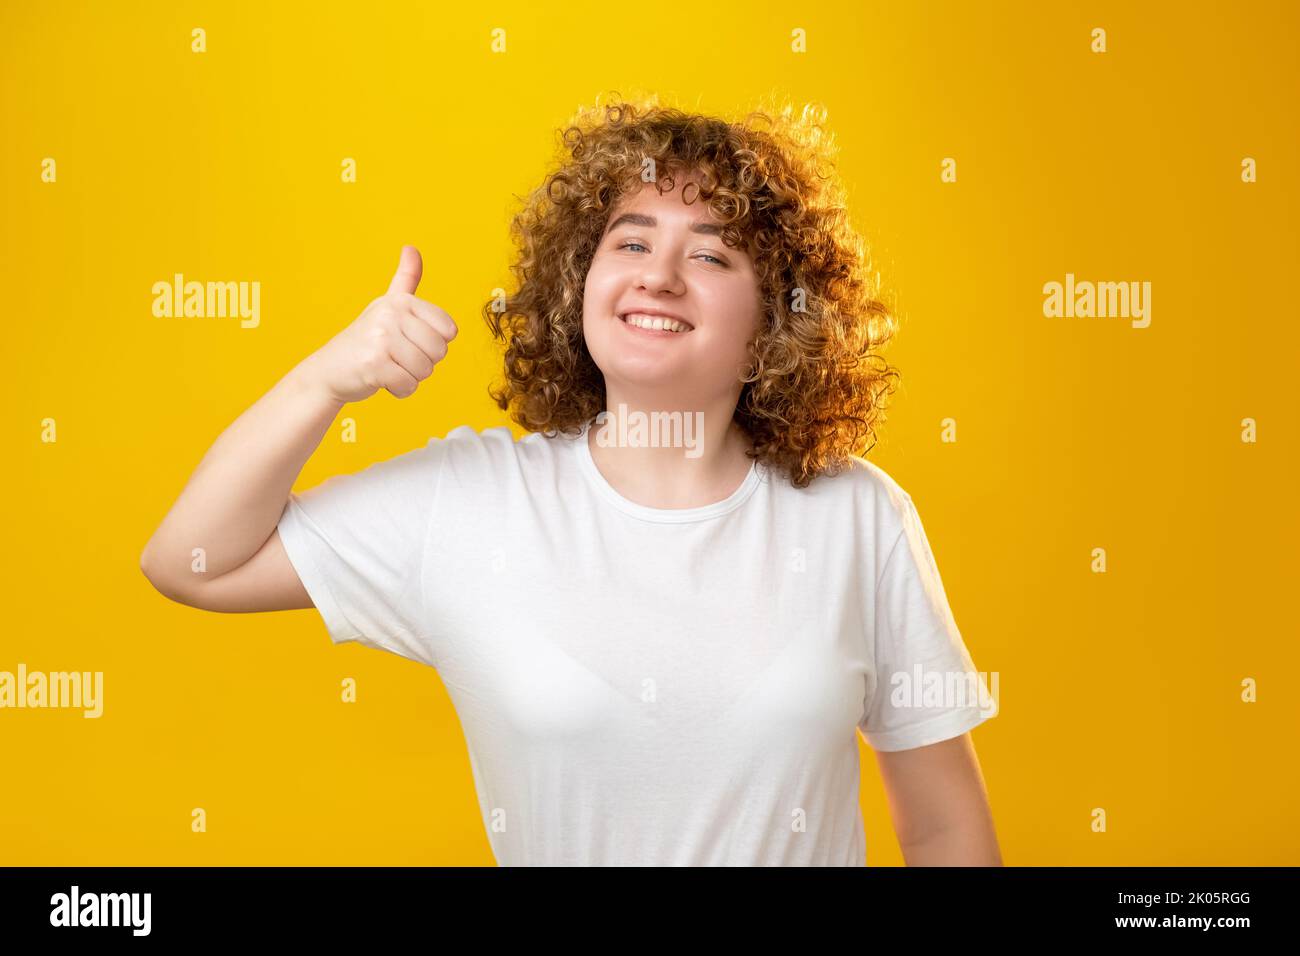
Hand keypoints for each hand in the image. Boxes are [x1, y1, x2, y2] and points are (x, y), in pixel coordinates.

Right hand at [301, 245, 457, 403]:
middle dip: (424, 362)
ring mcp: (381, 338)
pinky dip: (400, 390)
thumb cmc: (366, 338)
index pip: (449, 329)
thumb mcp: (387, 304)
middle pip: (439, 351)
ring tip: (390, 367)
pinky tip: (383, 380)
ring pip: (425, 370)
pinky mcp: (374, 364)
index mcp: (401, 301)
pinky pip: (409, 385)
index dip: (435, 342)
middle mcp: (391, 314)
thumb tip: (411, 248)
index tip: (411, 339)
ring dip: (411, 377)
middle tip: (399, 357)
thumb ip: (405, 279)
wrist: (329, 369)